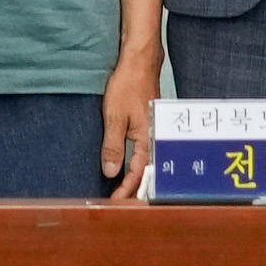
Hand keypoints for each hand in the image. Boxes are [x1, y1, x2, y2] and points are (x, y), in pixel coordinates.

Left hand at [101, 46, 160, 196]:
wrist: (139, 61)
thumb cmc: (129, 85)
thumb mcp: (114, 117)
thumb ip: (113, 146)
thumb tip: (111, 172)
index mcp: (148, 138)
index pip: (138, 173)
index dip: (126, 189)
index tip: (115, 202)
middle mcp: (154, 137)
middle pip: (146, 171)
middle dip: (134, 189)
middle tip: (121, 204)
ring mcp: (153, 129)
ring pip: (146, 160)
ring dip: (136, 177)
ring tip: (125, 192)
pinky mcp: (148, 123)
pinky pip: (144, 149)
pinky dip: (137, 162)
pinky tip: (130, 166)